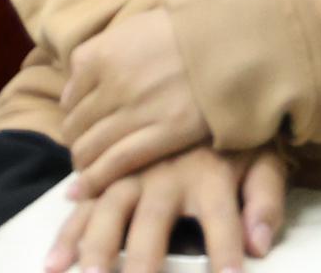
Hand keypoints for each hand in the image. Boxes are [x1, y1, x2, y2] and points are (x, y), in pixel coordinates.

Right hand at [47, 146, 288, 272]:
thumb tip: (261, 246)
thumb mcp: (263, 157)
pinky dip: (68, 230)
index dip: (225, 251)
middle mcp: (167, 172)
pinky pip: (83, 198)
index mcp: (210, 173)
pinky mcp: (110, 164)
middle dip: (145, 260)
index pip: (222, 220)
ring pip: (107, 210)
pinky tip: (56, 262)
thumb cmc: (234, 129)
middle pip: (153, 222)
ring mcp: (132, 167)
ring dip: (94, 250)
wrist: (200, 67)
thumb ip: (265, 200)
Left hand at [61, 7, 210, 188]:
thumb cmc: (188, 28)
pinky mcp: (163, 133)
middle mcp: (112, 82)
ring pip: (90, 146)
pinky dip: (96, 179)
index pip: (70, 95)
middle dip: (78, 139)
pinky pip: (116, 162)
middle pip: (77, 124)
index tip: (82, 122)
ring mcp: (136, 110)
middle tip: (86, 148)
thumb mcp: (136, 27)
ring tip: (88, 169)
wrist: (231, 38)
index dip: (74, 113)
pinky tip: (86, 189)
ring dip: (84, 161)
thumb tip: (81, 78)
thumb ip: (105, 51)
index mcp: (102, 54)